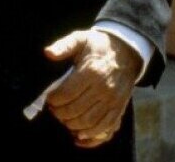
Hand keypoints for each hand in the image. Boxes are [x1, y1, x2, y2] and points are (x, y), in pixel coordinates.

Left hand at [43, 29, 141, 147]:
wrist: (126, 52)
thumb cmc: (97, 46)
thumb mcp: (79, 39)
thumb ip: (63, 46)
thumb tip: (48, 53)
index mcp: (91, 71)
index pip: (67, 94)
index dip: (54, 100)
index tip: (48, 98)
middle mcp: (104, 89)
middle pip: (76, 110)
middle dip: (60, 113)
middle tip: (53, 110)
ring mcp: (113, 101)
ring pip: (90, 122)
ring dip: (72, 125)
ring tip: (63, 118)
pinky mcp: (120, 109)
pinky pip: (106, 128)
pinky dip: (91, 136)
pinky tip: (79, 135)